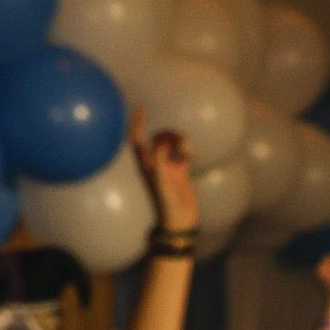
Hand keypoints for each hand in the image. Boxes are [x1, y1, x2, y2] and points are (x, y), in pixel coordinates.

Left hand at [132, 113, 199, 232]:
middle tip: (181, 145)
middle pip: (159, 138)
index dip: (138, 122)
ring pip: (172, 144)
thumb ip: (159, 163)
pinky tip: (191, 156)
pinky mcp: (180, 171)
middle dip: (170, 136)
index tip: (142, 107)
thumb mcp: (161, 184)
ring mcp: (168, 167)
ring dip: (181, 142)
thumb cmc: (166, 205)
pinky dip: (187, 150)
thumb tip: (161, 144)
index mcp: (145, 165)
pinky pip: (182, 152)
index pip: (137, 139)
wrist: (178, 222)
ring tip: (189, 152)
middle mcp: (155, 164)